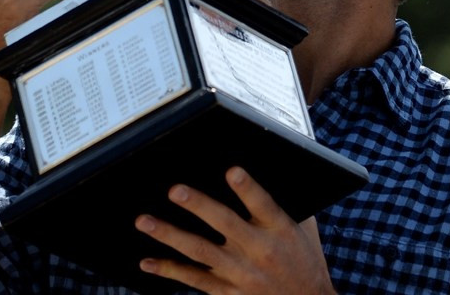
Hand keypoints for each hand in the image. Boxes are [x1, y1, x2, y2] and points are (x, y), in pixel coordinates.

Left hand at [135, 167, 336, 294]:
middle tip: (175, 191)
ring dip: (170, 235)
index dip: (247, 188)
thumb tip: (267, 167)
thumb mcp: (305, 229)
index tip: (231, 171)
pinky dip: (169, 270)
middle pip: (225, 223)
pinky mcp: (228, 291)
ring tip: (145, 222)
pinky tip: (147, 262)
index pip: (262, 204)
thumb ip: (283, 203)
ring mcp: (240, 272)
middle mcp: (258, 249)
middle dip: (199, 206)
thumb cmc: (305, 260)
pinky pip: (194, 279)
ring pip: (200, 251)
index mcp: (279, 228)